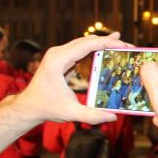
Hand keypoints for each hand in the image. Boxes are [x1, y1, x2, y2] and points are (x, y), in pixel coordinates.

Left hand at [12, 33, 131, 125]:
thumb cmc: (46, 108)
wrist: (28, 106)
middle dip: (108, 41)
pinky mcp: (61, 59)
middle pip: (87, 41)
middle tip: (128, 46)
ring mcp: (58, 54)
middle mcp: (57, 53)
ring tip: (121, 44)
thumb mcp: (70, 112)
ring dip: (102, 43)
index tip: (124, 46)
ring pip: (84, 43)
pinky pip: (80, 49)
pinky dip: (95, 48)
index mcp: (57, 61)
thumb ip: (92, 115)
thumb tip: (114, 116)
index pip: (86, 45)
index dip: (107, 43)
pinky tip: (106, 49)